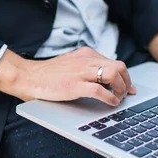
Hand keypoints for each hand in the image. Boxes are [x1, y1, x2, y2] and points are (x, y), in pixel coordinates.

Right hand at [0, 47, 136, 106]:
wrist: (28, 77)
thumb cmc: (47, 74)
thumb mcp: (71, 64)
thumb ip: (86, 67)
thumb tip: (105, 78)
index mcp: (86, 54)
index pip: (114, 61)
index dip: (125, 76)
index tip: (128, 87)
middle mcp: (86, 60)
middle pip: (119, 66)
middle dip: (126, 82)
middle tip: (125, 94)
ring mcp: (80, 73)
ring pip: (113, 75)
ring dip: (120, 89)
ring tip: (118, 99)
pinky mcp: (74, 85)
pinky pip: (100, 90)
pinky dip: (110, 98)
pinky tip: (110, 103)